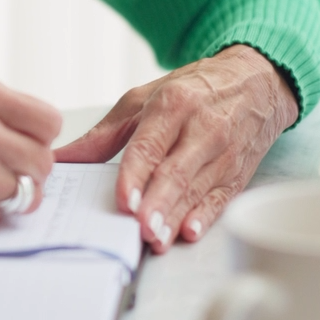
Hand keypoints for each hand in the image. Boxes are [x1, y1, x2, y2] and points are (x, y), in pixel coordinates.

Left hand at [54, 46, 297, 252]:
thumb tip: (64, 158)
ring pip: (196, 189)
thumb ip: (104, 134)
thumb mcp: (143, 99)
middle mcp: (201, 127)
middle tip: (140, 228)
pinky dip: (206, 216)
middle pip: (175, 172)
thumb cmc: (193, 89)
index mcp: (172, 105)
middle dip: (157, 203)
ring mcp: (223, 151)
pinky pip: (221, 198)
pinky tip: (191, 232)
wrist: (256, 81)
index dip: (136, 175)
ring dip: (176, 216)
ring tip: (156, 239)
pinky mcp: (239, 172)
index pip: (150, 145)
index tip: (123, 200)